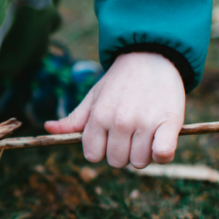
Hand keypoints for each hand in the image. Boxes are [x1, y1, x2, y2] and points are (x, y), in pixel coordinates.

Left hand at [44, 52, 184, 168]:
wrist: (151, 56)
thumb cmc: (120, 81)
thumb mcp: (94, 96)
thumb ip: (74, 118)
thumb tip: (48, 127)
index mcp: (99, 116)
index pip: (92, 155)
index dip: (101, 150)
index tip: (109, 138)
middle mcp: (120, 122)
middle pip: (116, 161)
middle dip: (122, 153)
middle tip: (130, 135)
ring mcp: (145, 123)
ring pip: (139, 162)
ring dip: (143, 154)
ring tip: (146, 134)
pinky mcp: (169, 123)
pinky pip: (162, 155)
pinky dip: (162, 154)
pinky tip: (161, 142)